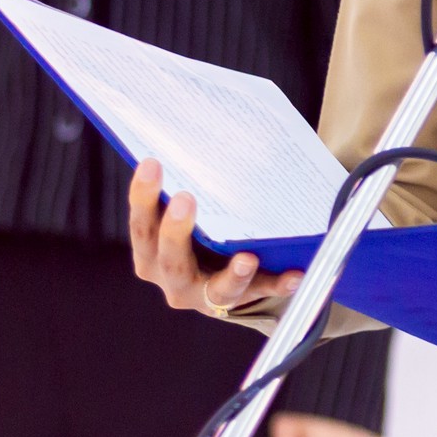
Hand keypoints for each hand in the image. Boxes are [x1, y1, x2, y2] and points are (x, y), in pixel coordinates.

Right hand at [127, 159, 304, 314]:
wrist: (214, 282)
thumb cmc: (193, 237)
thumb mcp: (181, 218)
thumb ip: (184, 191)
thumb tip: (200, 136)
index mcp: (152, 253)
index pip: (141, 227)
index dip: (143, 197)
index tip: (152, 162)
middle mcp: (173, 279)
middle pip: (169, 261)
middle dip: (175, 232)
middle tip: (185, 198)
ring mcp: (207, 296)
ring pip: (217, 290)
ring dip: (233, 275)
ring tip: (247, 258)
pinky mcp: (242, 299)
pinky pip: (263, 292)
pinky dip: (278, 284)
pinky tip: (294, 274)